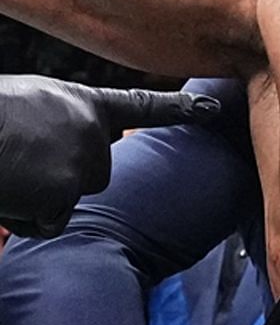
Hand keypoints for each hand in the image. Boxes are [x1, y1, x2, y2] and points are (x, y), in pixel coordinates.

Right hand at [0, 77, 218, 235]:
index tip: (213, 108)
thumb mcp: (30, 103)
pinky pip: (51, 222)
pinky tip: (9, 191)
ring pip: (70, 198)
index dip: (180, 109)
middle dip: (61, 176)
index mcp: (82, 104)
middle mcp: (93, 131)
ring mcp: (83, 162)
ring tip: (10, 171)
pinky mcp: (65, 192)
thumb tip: (61, 150)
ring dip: (41, 196)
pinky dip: (27, 217)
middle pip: (95, 173)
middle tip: (22, 160)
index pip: (141, 106)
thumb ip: (60, 122)